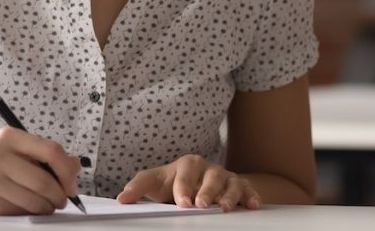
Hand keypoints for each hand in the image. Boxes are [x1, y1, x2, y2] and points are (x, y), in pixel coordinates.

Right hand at [0, 127, 80, 214]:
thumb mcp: (19, 150)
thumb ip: (47, 155)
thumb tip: (75, 165)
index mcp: (10, 136)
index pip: (51, 151)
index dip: (67, 171)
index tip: (71, 184)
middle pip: (43, 180)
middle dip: (59, 195)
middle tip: (62, 199)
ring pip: (32, 200)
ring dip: (47, 207)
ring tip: (47, 205)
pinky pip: (18, 210)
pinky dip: (29, 212)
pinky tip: (27, 207)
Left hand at [116, 154, 260, 211]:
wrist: (197, 183)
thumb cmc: (174, 183)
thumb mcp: (155, 183)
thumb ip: (138, 187)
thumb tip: (121, 199)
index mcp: (187, 165)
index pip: (185, 174)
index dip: (183, 188)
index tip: (182, 203)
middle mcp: (208, 168)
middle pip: (210, 176)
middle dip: (206, 191)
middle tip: (201, 205)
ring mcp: (226, 177)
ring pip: (231, 183)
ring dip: (229, 196)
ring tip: (224, 208)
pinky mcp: (240, 186)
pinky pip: (248, 189)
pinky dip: (251, 196)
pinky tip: (252, 205)